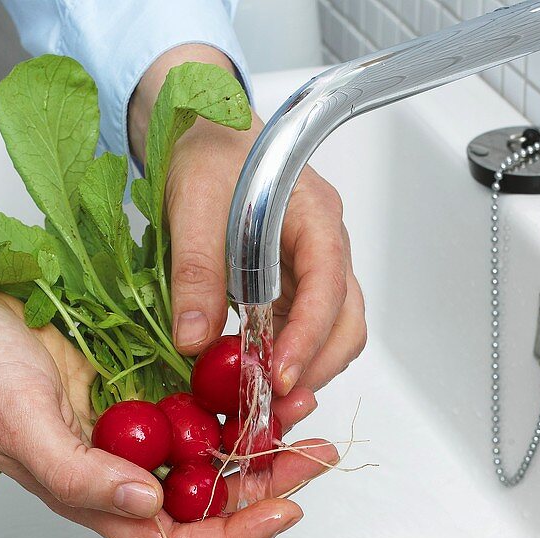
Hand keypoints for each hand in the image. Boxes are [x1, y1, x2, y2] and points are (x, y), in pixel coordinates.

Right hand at [0, 276, 336, 537]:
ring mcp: (139, 430)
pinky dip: (238, 395)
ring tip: (305, 413)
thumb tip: (144, 501)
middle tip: (315, 455)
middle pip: (213, 498)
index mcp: (98, 497)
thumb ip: (79, 476)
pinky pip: (204, 402)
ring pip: (216, 450)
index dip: (235, 533)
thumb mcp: (20, 427)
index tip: (284, 509)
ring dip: (263, 437)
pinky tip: (267, 380)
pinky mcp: (145, 388)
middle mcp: (126, 471)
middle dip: (270, 481)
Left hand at [129, 46, 366, 399]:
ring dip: (306, 371)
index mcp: (314, 217)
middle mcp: (326, 249)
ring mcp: (314, 273)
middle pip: (346, 323)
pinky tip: (258, 377)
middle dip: (316, 367)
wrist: (204, 134)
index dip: (308, 338)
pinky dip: (286, 361)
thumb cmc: (209, 152)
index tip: (279, 376)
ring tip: (265, 399)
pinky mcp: (295, 290)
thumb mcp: (193, 204)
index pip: (328, 288)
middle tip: (274, 402)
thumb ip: (196, 272)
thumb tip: (194, 340)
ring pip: (333, 335)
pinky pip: (303, 335)